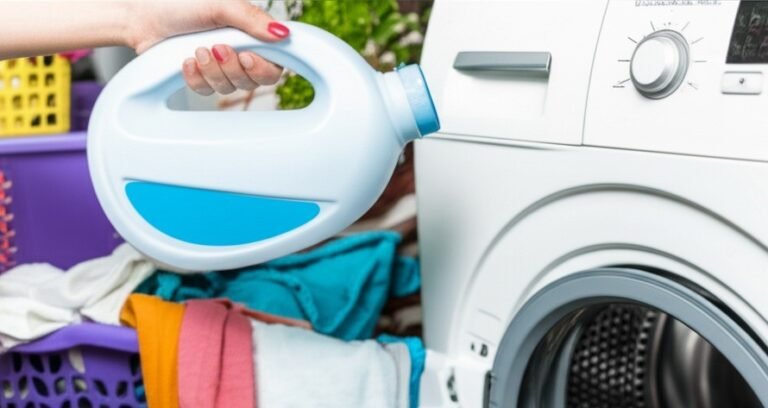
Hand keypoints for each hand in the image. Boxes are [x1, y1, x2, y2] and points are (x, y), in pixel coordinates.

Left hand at [128, 0, 287, 94]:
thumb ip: (253, 19)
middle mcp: (240, 52)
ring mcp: (221, 67)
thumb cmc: (179, 2)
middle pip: (254, 82)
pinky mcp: (201, 78)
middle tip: (216, 48)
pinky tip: (185, 61)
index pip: (275, 64)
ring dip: (212, 71)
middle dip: (232, 68)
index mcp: (252, 34)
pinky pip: (207, 92)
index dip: (262, 67)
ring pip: (229, 89)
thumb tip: (283, 34)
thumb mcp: (221, 5)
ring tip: (197, 49)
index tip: (245, 55)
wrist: (142, 14)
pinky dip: (195, 78)